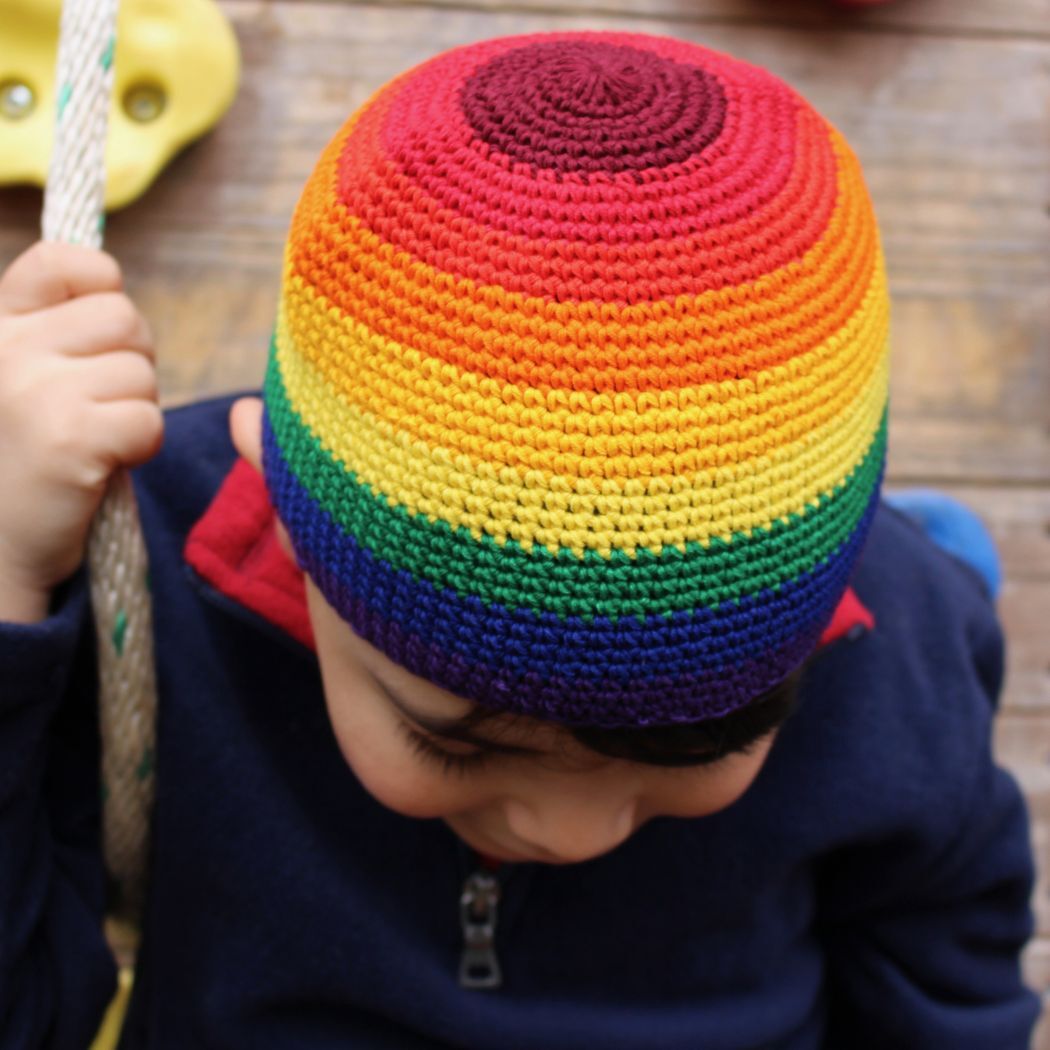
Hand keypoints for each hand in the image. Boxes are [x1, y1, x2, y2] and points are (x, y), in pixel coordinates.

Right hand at [0, 241, 161, 621]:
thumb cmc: (26, 456)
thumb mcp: (27, 374)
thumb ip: (61, 328)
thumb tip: (112, 281)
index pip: (65, 259)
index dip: (102, 285)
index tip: (98, 336)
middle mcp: (7, 348)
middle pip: (125, 318)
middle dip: (133, 363)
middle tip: (101, 405)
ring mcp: (34, 390)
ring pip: (142, 373)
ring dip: (137, 410)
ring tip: (96, 439)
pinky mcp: (67, 437)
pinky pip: (148, 420)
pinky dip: (141, 447)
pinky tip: (103, 464)